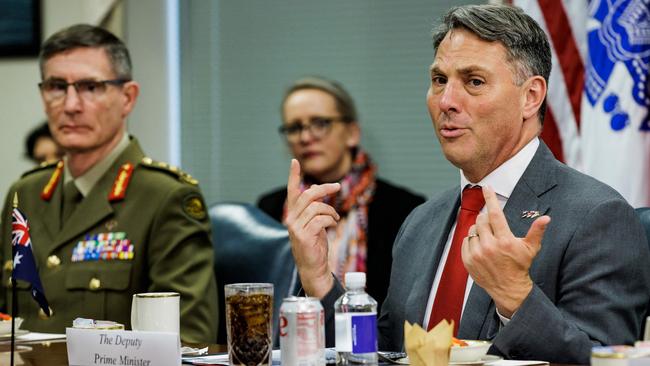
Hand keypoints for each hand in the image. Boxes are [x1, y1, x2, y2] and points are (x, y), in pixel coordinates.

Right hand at [285, 159, 340, 297]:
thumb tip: (319, 190)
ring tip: (335, 217)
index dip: (293, 176)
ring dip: (330, 210)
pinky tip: (333, 224)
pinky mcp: (303, 236)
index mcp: (293, 214)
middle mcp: (291, 219)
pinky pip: (320, 219)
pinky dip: (330, 219)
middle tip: (337, 186)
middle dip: (324, 188)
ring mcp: (295, 228)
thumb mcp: (314, 224)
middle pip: (307, 195)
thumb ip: (313, 209)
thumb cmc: (315, 245)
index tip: (295, 161)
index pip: (292, 192)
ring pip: (316, 207)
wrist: (313, 268)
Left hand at [461, 186, 550, 316]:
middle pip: (481, 220)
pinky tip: (481, 247)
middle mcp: (489, 246)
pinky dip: (471, 241)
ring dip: (479, 231)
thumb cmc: (520, 266)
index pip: (495, 214)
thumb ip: (536, 231)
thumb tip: (546, 218)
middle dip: (486, 219)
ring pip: (472, 230)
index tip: (486, 187)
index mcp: (505, 241)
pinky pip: (465, 241)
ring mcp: (477, 254)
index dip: (490, 199)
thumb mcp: (530, 249)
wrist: (508, 289)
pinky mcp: (468, 260)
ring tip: (489, 240)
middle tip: (493, 227)